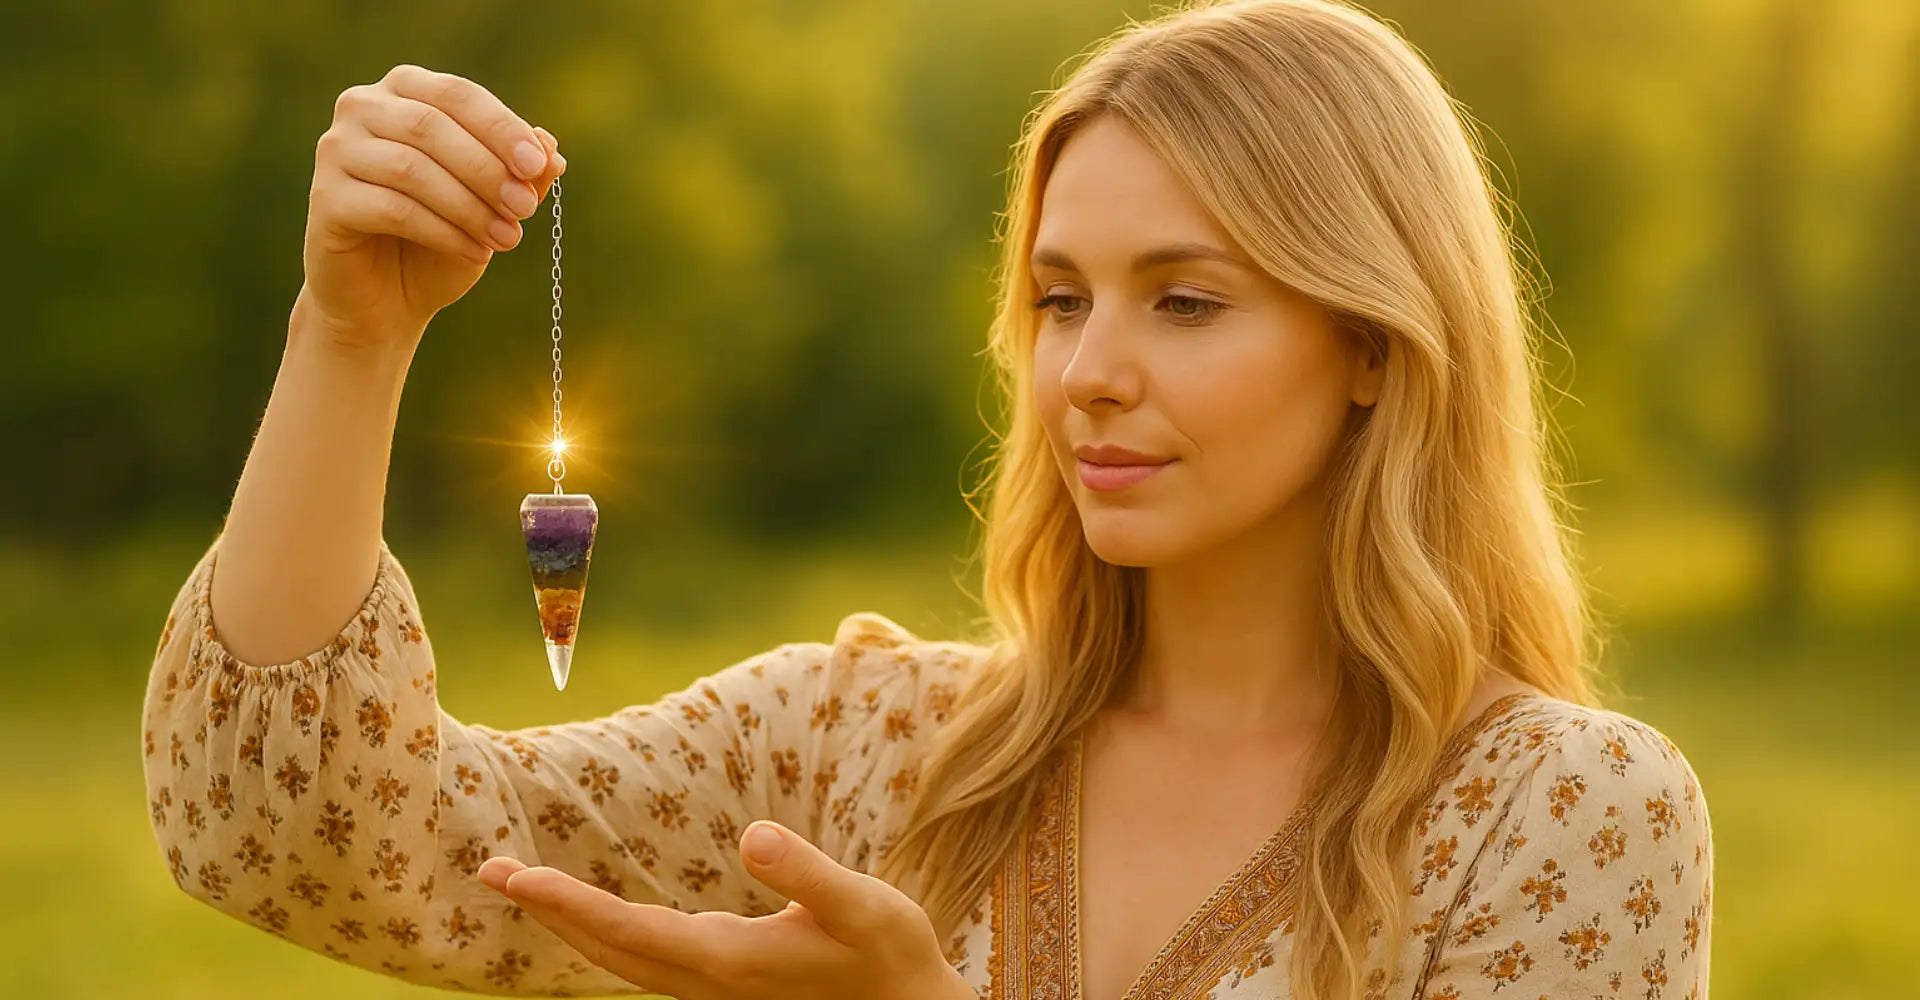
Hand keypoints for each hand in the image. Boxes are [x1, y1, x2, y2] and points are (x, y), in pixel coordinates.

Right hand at [300, 63, 567, 356]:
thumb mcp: (492, 205)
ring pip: (411, 168)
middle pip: (431, 126)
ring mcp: (336, 151)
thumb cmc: (440, 240)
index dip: (501, 128)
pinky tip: (474, 253)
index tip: (537, 167)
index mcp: (405, 90)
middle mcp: (362, 108)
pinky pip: (391, 208)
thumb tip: (552, 151)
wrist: (386, 300)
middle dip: (487, 169)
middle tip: (525, 209)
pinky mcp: (326, 198)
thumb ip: (519, 175)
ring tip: (507, 239)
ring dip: (468, 206)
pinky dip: (442, 231)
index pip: (457, 94)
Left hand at [476, 820, 971, 999]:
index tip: (516, 878)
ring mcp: (714, 991)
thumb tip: (752, 836)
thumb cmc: (891, 956)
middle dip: (549, 912)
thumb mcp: (862, 904)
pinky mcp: (724, 987)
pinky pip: (644, 964)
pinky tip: (599, 920)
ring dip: (571, 926)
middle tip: (491, 871)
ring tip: (527, 888)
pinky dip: (607, 938)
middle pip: (608, 950)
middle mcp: (708, 982)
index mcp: (729, 960)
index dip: (567, 904)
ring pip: (621, 963)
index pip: (627, 929)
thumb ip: (806, 872)